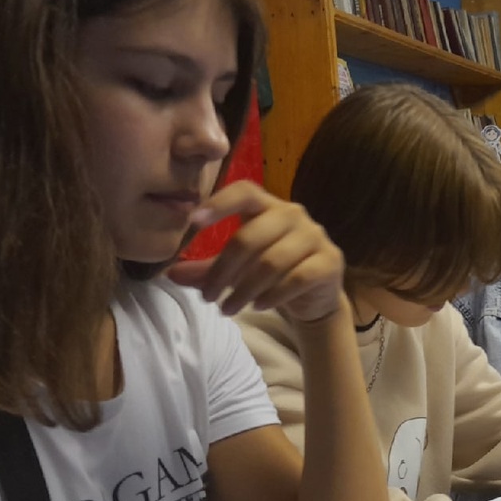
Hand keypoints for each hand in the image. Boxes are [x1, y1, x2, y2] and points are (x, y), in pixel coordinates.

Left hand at [167, 181, 344, 324]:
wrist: (314, 298)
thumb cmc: (270, 275)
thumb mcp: (235, 271)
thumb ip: (206, 270)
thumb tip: (170, 274)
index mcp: (268, 206)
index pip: (245, 191)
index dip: (220, 202)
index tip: (193, 222)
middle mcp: (294, 214)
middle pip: (251, 235)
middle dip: (224, 270)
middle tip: (207, 297)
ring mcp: (315, 237)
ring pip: (272, 261)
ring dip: (244, 289)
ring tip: (227, 309)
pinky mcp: (329, 262)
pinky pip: (296, 278)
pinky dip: (272, 295)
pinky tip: (257, 306)